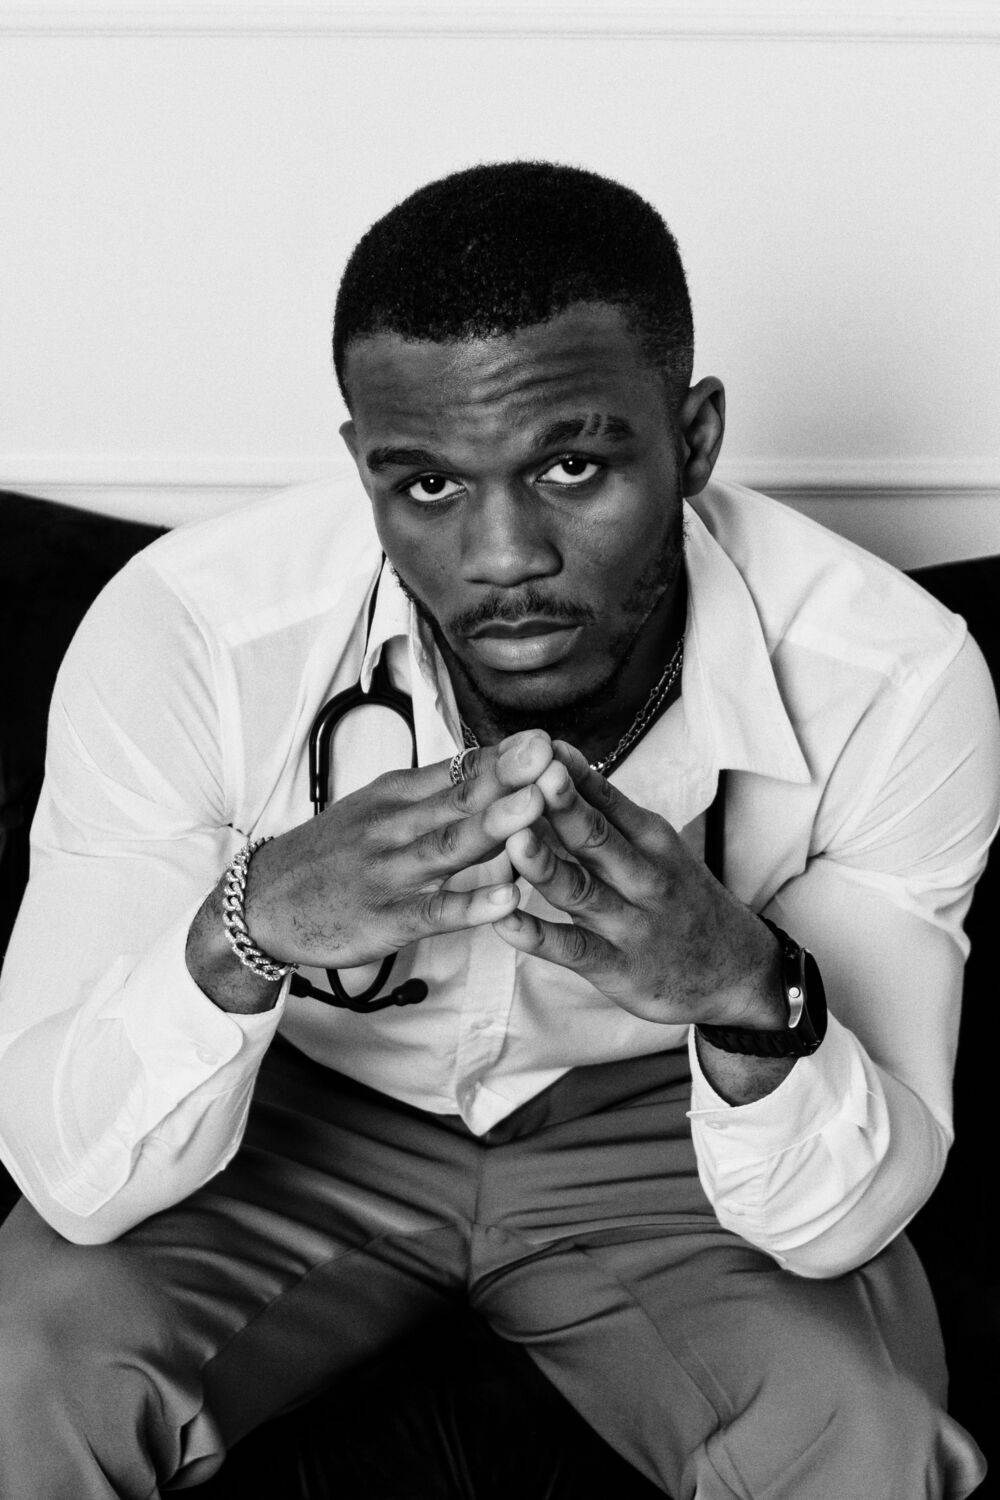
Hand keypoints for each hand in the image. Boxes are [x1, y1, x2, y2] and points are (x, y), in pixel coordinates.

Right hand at [242, 730, 553, 970]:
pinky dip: (471, 905)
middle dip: (507, 776)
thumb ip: (433, 790)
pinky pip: (434, 911)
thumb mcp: (376, 807)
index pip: (457, 770)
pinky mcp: (387, 919)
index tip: (544, 739)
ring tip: (536, 806)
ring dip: (496, 826)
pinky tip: (507, 899)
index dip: (502, 757)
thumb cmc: (332, 854)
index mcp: (396, 796)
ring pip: (450, 847)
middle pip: (458, 799)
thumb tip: (494, 763)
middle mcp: (395, 827)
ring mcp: (391, 873)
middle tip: (548, 754)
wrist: (263, 903)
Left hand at [494, 742, 783, 1027]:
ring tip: (513, 839)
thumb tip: (556, 759)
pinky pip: (572, 950)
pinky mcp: (615, 967)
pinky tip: (503, 921)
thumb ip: (607, 809)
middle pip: (597, 838)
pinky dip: (537, 937)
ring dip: (545, 866)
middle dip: (565, 807)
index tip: (541, 746)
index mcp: (651, 839)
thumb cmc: (682, 898)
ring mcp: (629, 924)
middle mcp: (643, 877)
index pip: (608, 800)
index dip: (573, 775)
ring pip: (581, 891)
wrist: (737, 972)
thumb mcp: (657, 847)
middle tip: (535, 776)